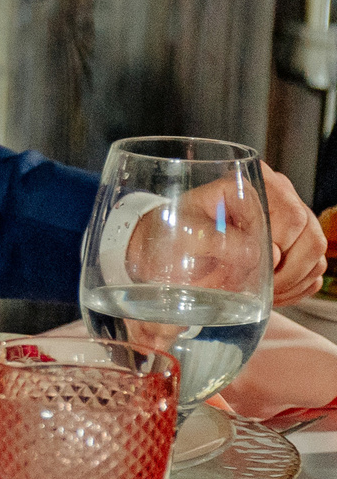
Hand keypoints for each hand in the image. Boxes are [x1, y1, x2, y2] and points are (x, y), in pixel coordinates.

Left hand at [122, 165, 326, 305]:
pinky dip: (297, 287)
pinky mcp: (291, 245)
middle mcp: (274, 198)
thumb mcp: (184, 233)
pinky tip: (273, 293)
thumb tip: (260, 254)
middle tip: (260, 285)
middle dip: (287, 269)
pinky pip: (313, 269)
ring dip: (293, 280)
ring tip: (264, 292)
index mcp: (248, 185)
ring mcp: (287, 222)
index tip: (254, 263)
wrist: (164, 248)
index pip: (288, 214)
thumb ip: (216, 240)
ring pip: (314, 253)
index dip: (277, 245)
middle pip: (309, 235)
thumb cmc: (172, 233)